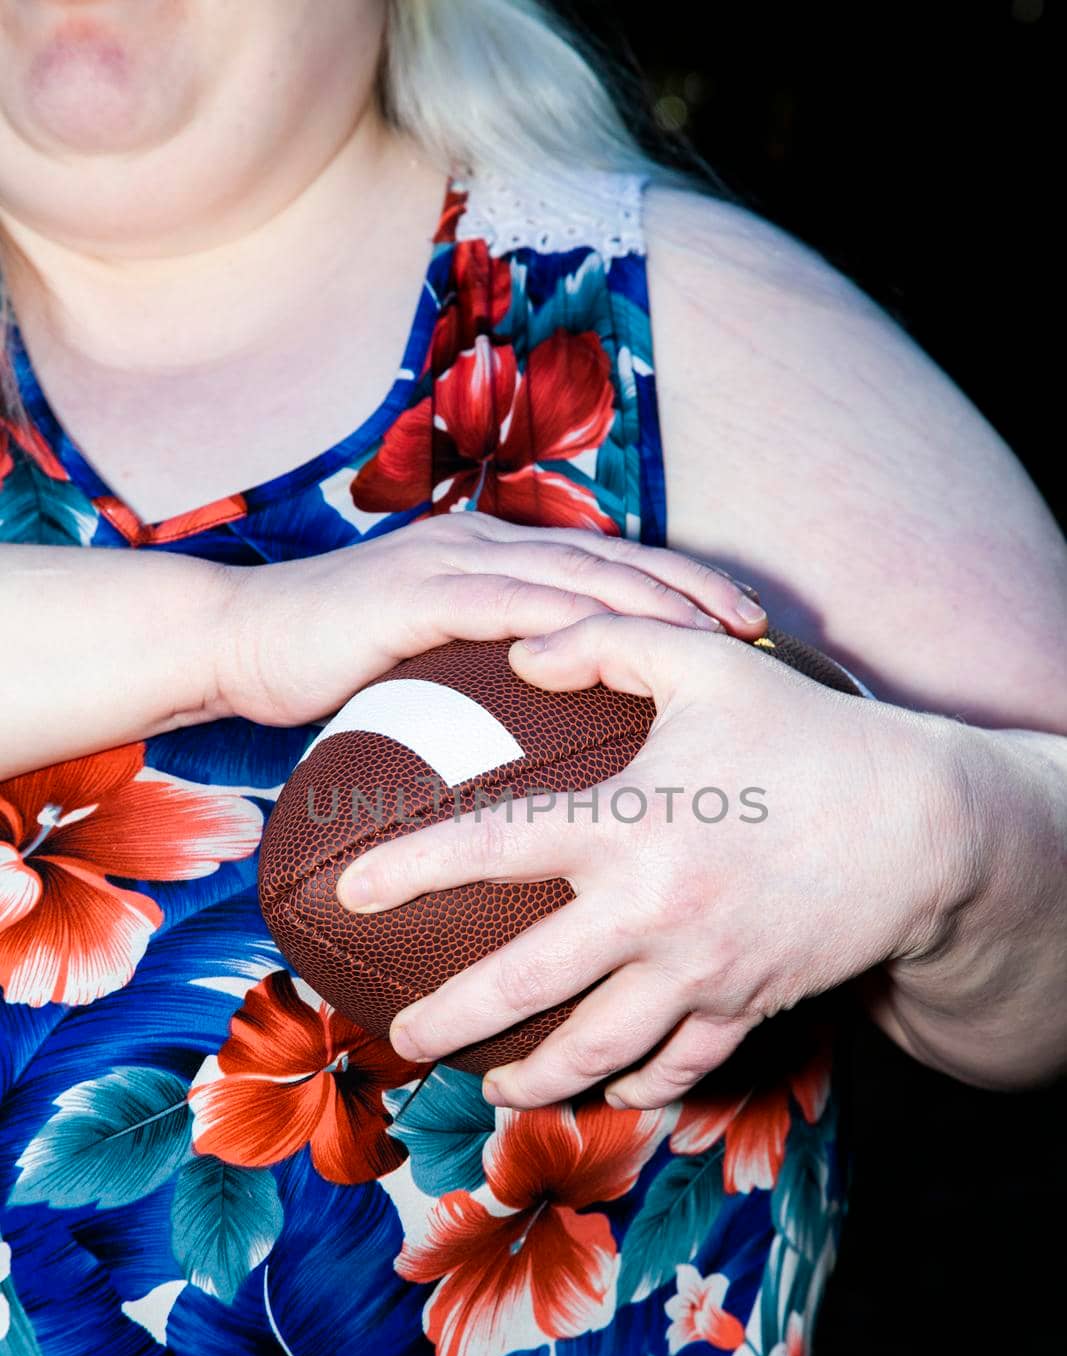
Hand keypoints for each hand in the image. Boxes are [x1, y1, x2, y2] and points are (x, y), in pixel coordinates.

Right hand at [214, 512, 767, 726]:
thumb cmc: (334, 669)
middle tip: (760, 626)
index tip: (747, 625)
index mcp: (497, 559)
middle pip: (613, 557)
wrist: (238, 643)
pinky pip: (504, 601)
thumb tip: (548, 746)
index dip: (682, 587)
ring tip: (713, 633)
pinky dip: (565, 619)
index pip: (608, 565)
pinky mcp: (415, 590)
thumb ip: (487, 687)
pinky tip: (614, 642)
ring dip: (650, 599)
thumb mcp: (428, 675)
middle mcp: (485, 544)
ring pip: (574, 571)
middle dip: (692, 586)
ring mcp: (451, 561)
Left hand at [337, 614, 964, 1107]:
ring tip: (495, 1090)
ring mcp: (699, 972)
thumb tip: (521, 649)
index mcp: (628, 824)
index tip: (351, 890)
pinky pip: (678, 1066)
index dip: (410, 869)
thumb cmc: (810, 735)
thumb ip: (606, 643)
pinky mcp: (744, 1006)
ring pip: (596, 1051)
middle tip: (400, 1038)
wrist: (924, 825)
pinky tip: (609, 1089)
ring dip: (535, 1079)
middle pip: (523, 987)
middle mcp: (651, 912)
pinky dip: (636, 1086)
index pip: (491, 848)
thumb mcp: (707, 665)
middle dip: (449, 1022)